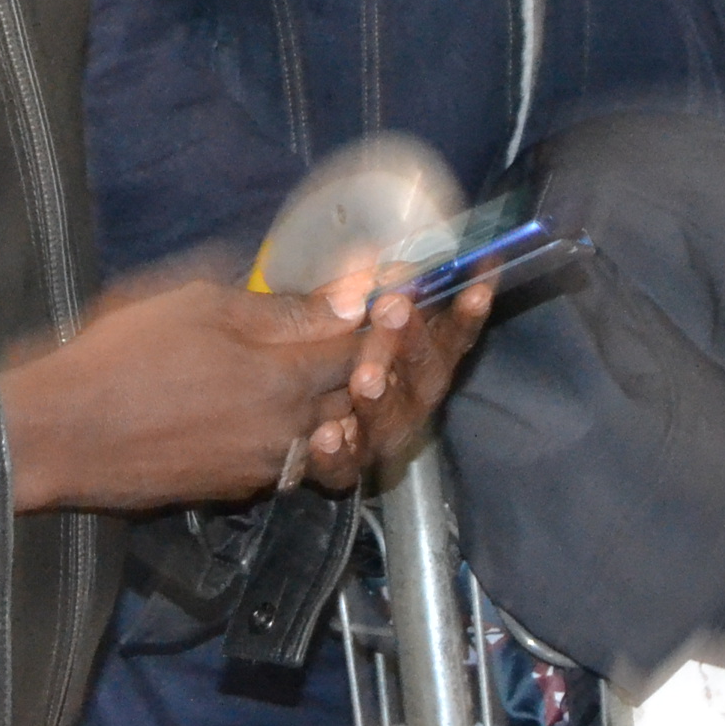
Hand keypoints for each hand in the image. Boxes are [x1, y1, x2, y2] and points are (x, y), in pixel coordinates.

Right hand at [0, 273, 364, 513]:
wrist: (60, 434)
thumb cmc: (121, 356)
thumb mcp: (198, 305)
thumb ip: (279, 307)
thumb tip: (346, 298)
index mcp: (283, 379)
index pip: (359, 350)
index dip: (373, 320)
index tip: (377, 297)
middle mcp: (286, 432)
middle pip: (352, 398)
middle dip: (356, 363)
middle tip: (342, 329)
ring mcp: (261, 468)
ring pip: (323, 435)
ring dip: (325, 403)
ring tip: (297, 369)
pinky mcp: (233, 489)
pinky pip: (285, 460)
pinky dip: (288, 433)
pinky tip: (254, 405)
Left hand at [299, 275, 493, 490]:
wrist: (247, 414)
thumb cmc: (300, 347)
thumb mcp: (320, 313)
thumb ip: (347, 293)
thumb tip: (369, 257)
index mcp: (410, 357)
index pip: (448, 336)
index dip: (466, 314)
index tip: (478, 287)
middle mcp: (404, 399)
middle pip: (425, 377)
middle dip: (413, 343)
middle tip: (394, 307)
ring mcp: (375, 437)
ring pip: (390, 423)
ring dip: (382, 399)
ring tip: (364, 378)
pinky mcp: (339, 467)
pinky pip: (344, 468)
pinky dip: (337, 453)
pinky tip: (324, 435)